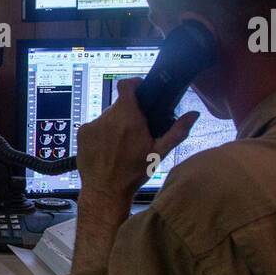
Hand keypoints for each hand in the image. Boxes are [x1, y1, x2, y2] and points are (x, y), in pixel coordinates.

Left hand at [74, 78, 198, 211]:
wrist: (105, 191)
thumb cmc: (133, 173)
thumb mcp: (159, 152)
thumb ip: (177, 131)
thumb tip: (193, 114)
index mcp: (128, 117)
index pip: (126, 85)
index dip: (134, 84)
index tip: (140, 90)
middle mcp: (108, 117)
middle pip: (119, 104)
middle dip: (128, 113)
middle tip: (134, 130)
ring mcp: (93, 124)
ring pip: (107, 116)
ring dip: (114, 124)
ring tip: (120, 144)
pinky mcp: (82, 133)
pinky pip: (94, 126)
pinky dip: (101, 133)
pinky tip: (106, 149)